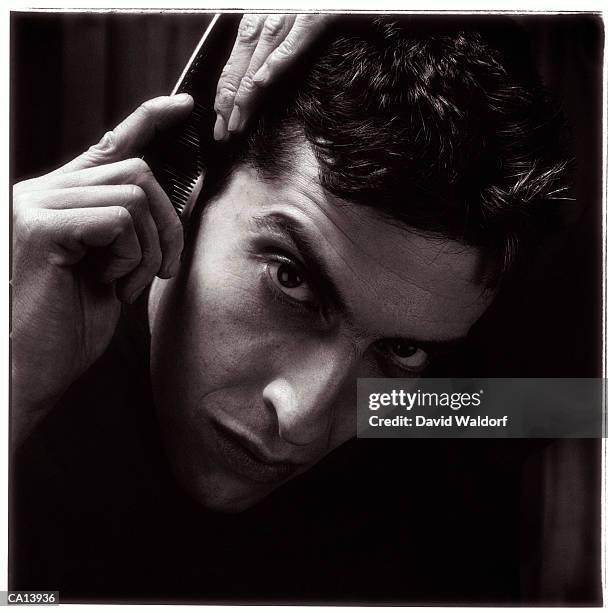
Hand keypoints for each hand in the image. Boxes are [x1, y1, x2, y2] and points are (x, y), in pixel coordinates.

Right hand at [11, 94, 193, 447]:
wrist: (28, 372)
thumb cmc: (67, 328)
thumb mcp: (109, 272)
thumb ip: (129, 234)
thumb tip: (167, 208)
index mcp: (59, 202)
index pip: (110, 148)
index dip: (148, 121)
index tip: (182, 107)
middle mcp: (42, 192)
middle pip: (139, 172)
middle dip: (168, 224)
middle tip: (164, 271)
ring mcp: (37, 204)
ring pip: (136, 194)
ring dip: (151, 248)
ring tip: (128, 285)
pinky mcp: (40, 224)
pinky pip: (120, 218)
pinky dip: (133, 257)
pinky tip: (111, 286)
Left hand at [213, 13, 334, 140]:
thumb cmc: (321, 5)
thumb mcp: (293, 21)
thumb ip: (278, 45)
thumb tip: (263, 76)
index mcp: (261, 16)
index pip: (236, 61)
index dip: (226, 92)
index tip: (222, 119)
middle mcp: (268, 13)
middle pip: (241, 64)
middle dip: (229, 102)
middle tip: (222, 132)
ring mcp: (289, 14)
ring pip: (259, 59)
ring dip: (245, 94)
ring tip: (237, 122)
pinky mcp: (315, 16)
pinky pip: (291, 44)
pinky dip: (275, 65)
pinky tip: (262, 84)